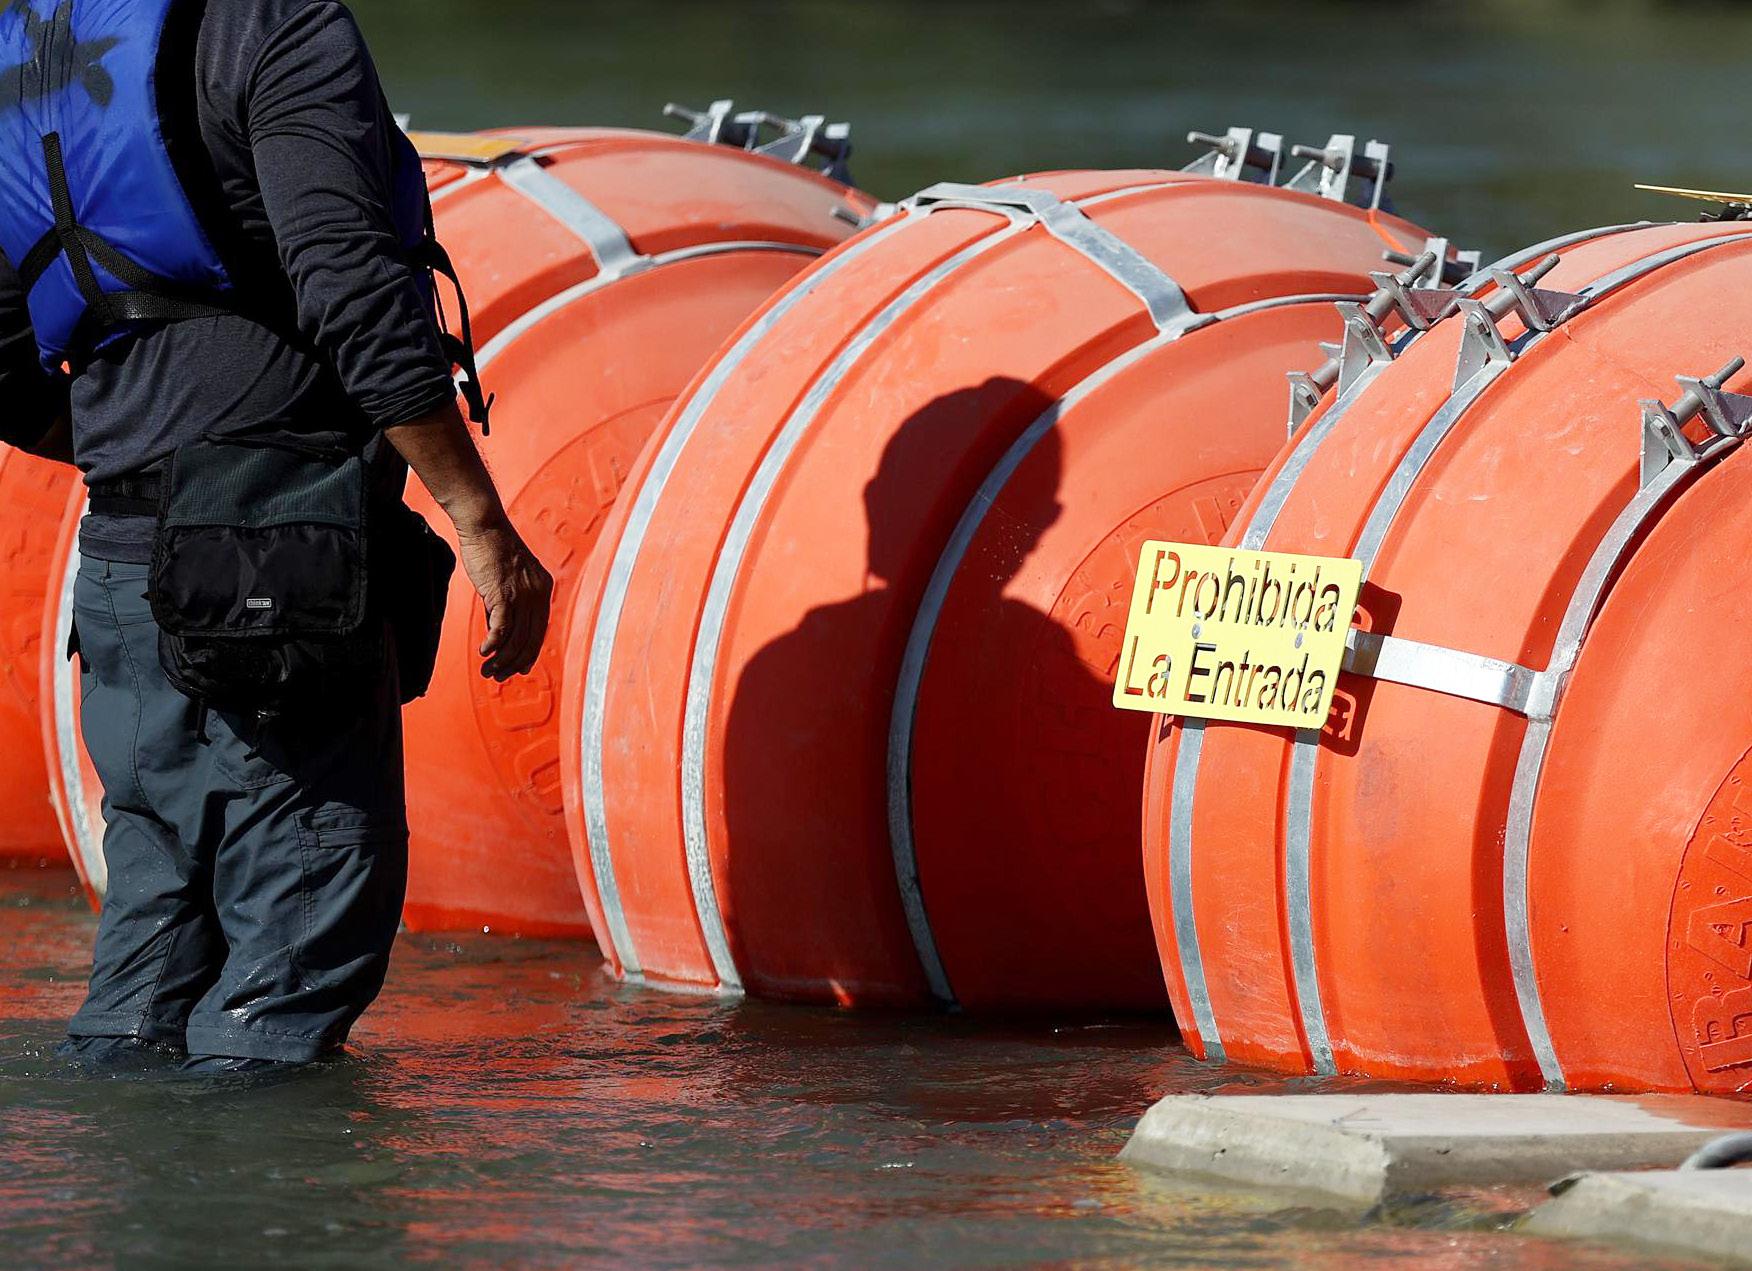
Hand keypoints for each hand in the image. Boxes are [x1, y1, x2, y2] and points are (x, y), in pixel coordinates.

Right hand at [455, 513, 553, 680]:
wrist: (484, 525)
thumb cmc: (493, 550)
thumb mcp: (508, 580)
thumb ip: (508, 605)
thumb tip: (500, 634)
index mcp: (543, 590)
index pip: (540, 631)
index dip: (530, 653)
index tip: (519, 669)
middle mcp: (538, 593)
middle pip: (530, 639)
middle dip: (514, 663)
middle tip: (498, 676)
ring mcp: (522, 593)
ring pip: (516, 638)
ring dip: (501, 659)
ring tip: (488, 670)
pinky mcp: (503, 592)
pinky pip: (502, 627)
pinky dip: (494, 643)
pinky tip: (484, 652)